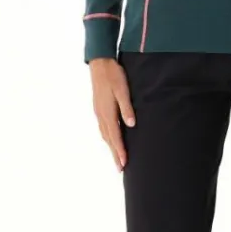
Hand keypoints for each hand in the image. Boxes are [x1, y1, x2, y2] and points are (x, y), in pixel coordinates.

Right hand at [89, 57, 135, 171]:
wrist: (100, 63)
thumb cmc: (113, 75)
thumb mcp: (122, 90)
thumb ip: (126, 107)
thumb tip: (131, 124)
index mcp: (107, 112)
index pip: (115, 136)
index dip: (120, 150)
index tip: (124, 163)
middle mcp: (101, 115)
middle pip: (108, 139)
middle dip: (115, 153)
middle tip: (120, 168)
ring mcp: (98, 111)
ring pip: (105, 134)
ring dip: (111, 146)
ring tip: (117, 157)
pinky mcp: (98, 107)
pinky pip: (103, 127)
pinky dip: (107, 137)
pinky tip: (110, 138)